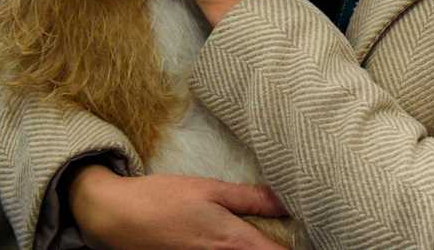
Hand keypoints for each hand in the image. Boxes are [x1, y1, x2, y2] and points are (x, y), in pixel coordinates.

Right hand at [70, 165, 287, 249]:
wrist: (117, 217)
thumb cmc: (164, 199)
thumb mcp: (210, 189)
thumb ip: (249, 198)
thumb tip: (285, 199)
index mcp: (233, 241)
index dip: (297, 248)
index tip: (316, 237)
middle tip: (300, 238)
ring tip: (270, 240)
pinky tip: (243, 244)